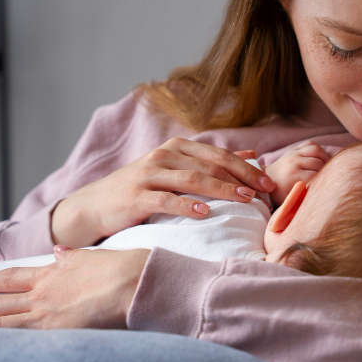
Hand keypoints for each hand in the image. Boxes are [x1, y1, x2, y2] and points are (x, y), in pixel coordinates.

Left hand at [0, 246, 149, 328]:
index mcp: (50, 274)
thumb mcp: (90, 256)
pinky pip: (19, 344)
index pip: (10, 279)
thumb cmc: (119, 269)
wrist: (132, 281)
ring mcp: (46, 315)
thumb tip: (58, 251)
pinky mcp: (55, 333)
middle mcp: (41, 294)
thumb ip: (71, 257)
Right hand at [52, 137, 276, 247]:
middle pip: (210, 165)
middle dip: (241, 178)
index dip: (246, 168)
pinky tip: (205, 213)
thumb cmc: (140, 191)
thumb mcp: (175, 171)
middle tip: (264, 192)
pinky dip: (187, 205)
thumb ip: (210, 164)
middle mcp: (163, 156)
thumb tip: (252, 157)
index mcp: (177, 149)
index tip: (269, 183)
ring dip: (221, 189)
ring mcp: (148, 175)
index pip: (219, 155)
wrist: (93, 207)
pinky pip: (166, 199)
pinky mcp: (136, 196)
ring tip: (244, 199)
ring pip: (192, 179)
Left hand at [265, 140, 329, 205]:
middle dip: (325, 171)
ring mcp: (293, 153)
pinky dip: (318, 150)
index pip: (316, 176)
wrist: (267, 180)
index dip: (322, 181)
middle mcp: (293, 162)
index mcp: (292, 175)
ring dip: (324, 158)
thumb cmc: (281, 193)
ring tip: (325, 167)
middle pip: (318, 163)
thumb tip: (318, 195)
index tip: (323, 186)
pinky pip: (311, 144)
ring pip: (316, 150)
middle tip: (326, 178)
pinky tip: (319, 159)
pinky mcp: (294, 148)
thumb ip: (304, 196)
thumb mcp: (291, 199)